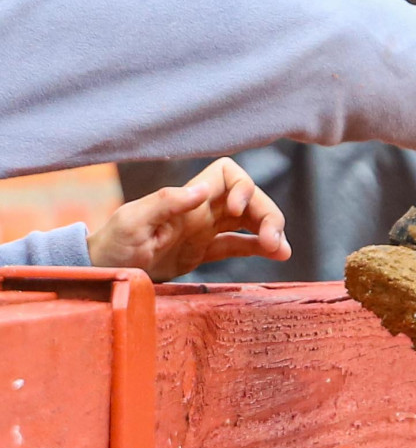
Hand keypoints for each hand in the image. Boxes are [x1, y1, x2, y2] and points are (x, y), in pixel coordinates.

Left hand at [88, 157, 290, 281]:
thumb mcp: (133, 222)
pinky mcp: (203, 252)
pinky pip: (239, 245)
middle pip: (249, 199)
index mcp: (187, 200)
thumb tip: (203, 190)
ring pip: (250, 221)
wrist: (101, 273)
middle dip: (267, 213)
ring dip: (271, 230)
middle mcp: (201, 211)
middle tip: (274, 241)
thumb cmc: (112, 246)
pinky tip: (277, 256)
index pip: (228, 174)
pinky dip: (260, 248)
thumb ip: (166, 202)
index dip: (244, 187)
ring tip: (281, 252)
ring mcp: (204, 231)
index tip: (237, 211)